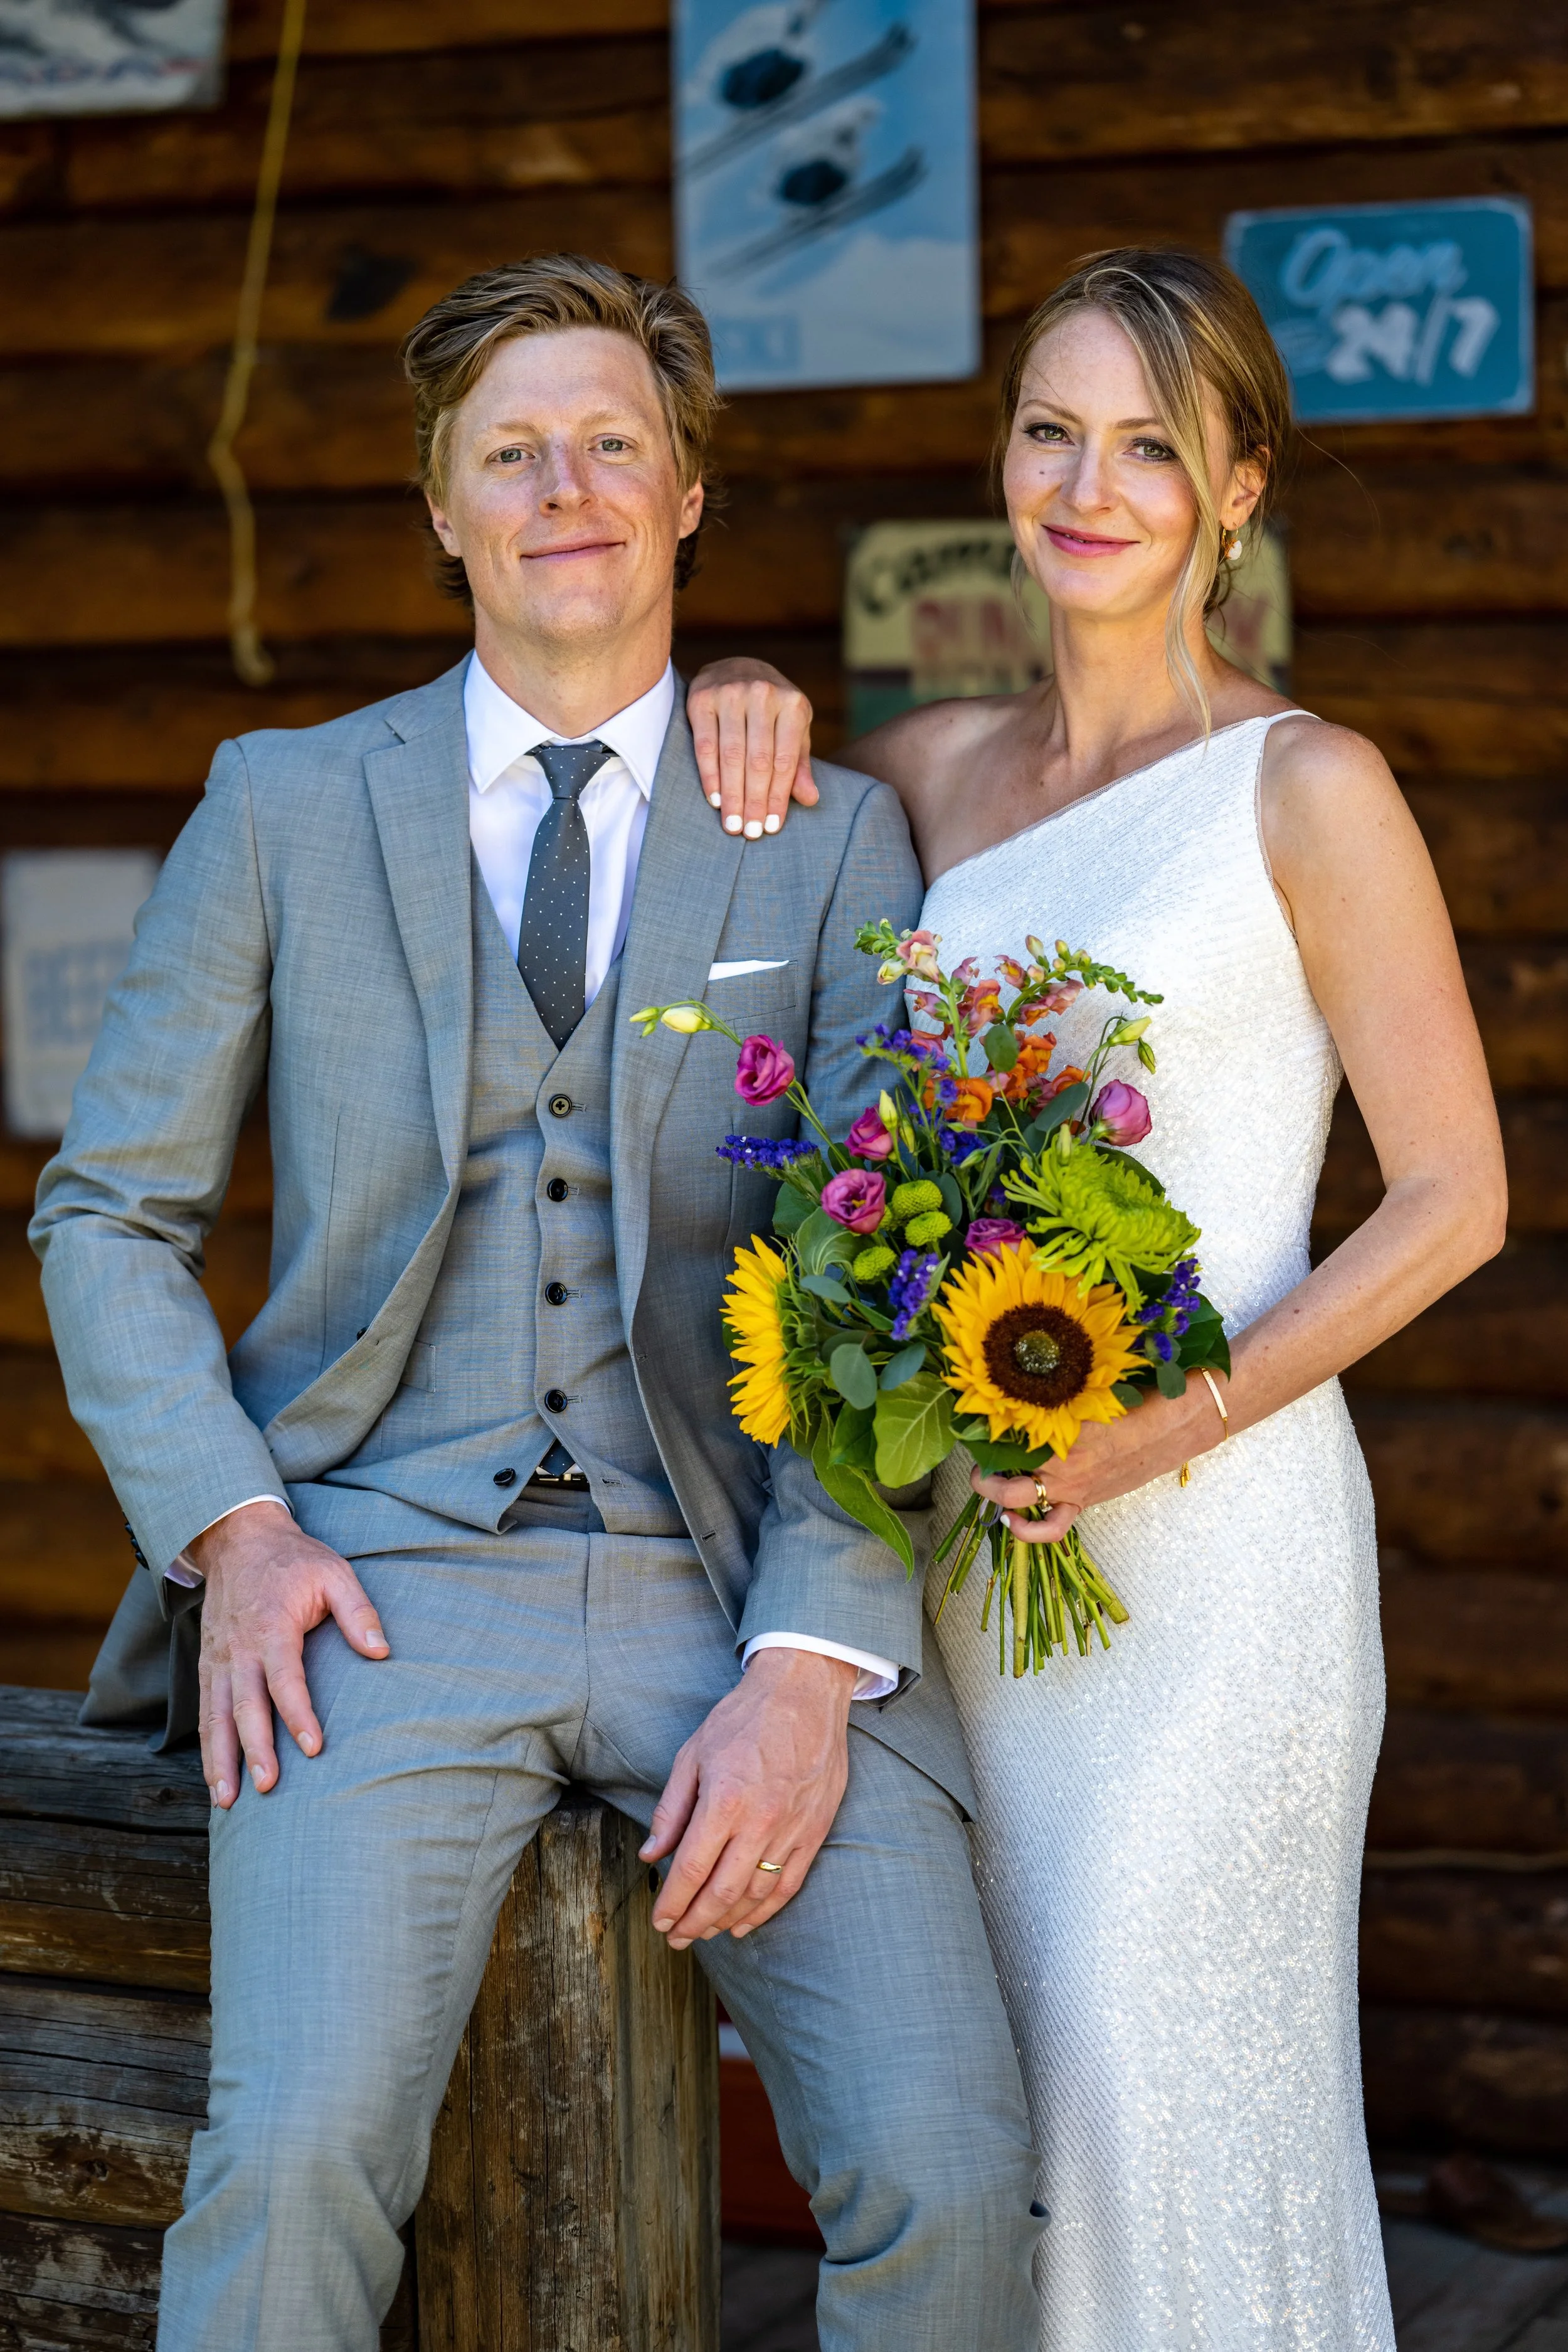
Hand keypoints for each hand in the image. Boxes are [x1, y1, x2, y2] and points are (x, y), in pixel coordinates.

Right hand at [189, 1499, 389, 1807]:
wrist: (239, 1540)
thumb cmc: (294, 1560)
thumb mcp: (334, 1572)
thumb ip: (358, 1611)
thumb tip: (382, 1651)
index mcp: (271, 1626)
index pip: (284, 1678)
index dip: (298, 1714)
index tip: (314, 1749)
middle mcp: (238, 1648)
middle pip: (244, 1706)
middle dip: (254, 1749)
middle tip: (266, 1787)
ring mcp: (218, 1659)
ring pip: (214, 1717)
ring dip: (220, 1760)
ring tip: (228, 1801)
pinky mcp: (207, 1665)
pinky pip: (203, 1712)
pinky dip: (206, 1747)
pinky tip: (215, 1779)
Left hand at [640, 1647, 854, 1948]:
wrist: (804, 1692)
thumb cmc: (743, 1718)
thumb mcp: (693, 1753)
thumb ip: (671, 1809)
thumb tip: (651, 1853)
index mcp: (725, 1800)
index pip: (692, 1869)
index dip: (673, 1902)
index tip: (659, 1920)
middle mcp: (760, 1822)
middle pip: (722, 1892)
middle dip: (694, 1923)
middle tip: (675, 1938)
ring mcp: (791, 1829)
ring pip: (755, 1895)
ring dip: (725, 1921)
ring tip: (704, 1932)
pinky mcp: (814, 1831)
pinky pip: (789, 1885)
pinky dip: (764, 1911)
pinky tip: (743, 1923)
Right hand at [688, 659, 817, 837]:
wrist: (737, 667)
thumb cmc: (771, 708)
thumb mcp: (793, 729)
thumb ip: (800, 763)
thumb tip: (810, 800)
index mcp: (792, 704)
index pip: (785, 760)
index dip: (779, 797)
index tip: (772, 827)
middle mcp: (763, 694)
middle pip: (758, 761)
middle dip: (754, 801)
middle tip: (750, 832)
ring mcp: (731, 693)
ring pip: (731, 755)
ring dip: (732, 795)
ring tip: (732, 824)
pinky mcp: (702, 698)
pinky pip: (705, 745)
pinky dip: (709, 775)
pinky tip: (714, 799)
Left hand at [971, 1372, 1226, 1541]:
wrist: (1181, 1422)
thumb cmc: (1139, 1395)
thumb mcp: (1094, 1382)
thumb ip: (1060, 1386)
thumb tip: (1029, 1373)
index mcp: (1058, 1421)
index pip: (1005, 1425)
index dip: (984, 1421)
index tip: (976, 1415)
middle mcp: (1059, 1455)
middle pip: (1002, 1462)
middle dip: (981, 1462)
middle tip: (976, 1453)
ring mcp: (1071, 1482)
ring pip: (1016, 1499)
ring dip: (995, 1493)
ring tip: (986, 1483)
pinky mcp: (1085, 1499)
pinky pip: (1052, 1526)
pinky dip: (1029, 1530)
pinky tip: (1014, 1522)